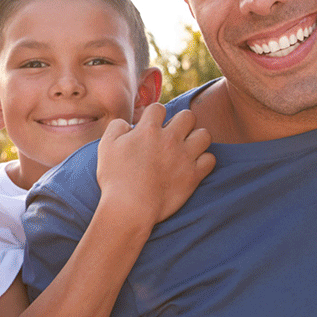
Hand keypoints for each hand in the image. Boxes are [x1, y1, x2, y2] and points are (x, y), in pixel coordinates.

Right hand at [95, 103, 215, 224]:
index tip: (151, 127)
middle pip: (188, 116)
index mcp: (148, 130)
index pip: (159, 108)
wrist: (129, 208)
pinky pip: (210, 159)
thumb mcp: (106, 147)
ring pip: (204, 134)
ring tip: (187, 148)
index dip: (154, 116)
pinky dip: (204, 161)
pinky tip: (192, 165)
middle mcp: (170, 139)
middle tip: (173, 135)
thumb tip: (128, 124)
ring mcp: (184, 157)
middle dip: (181, 122)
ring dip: (196, 139)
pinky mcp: (193, 176)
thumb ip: (117, 127)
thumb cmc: (115, 178)